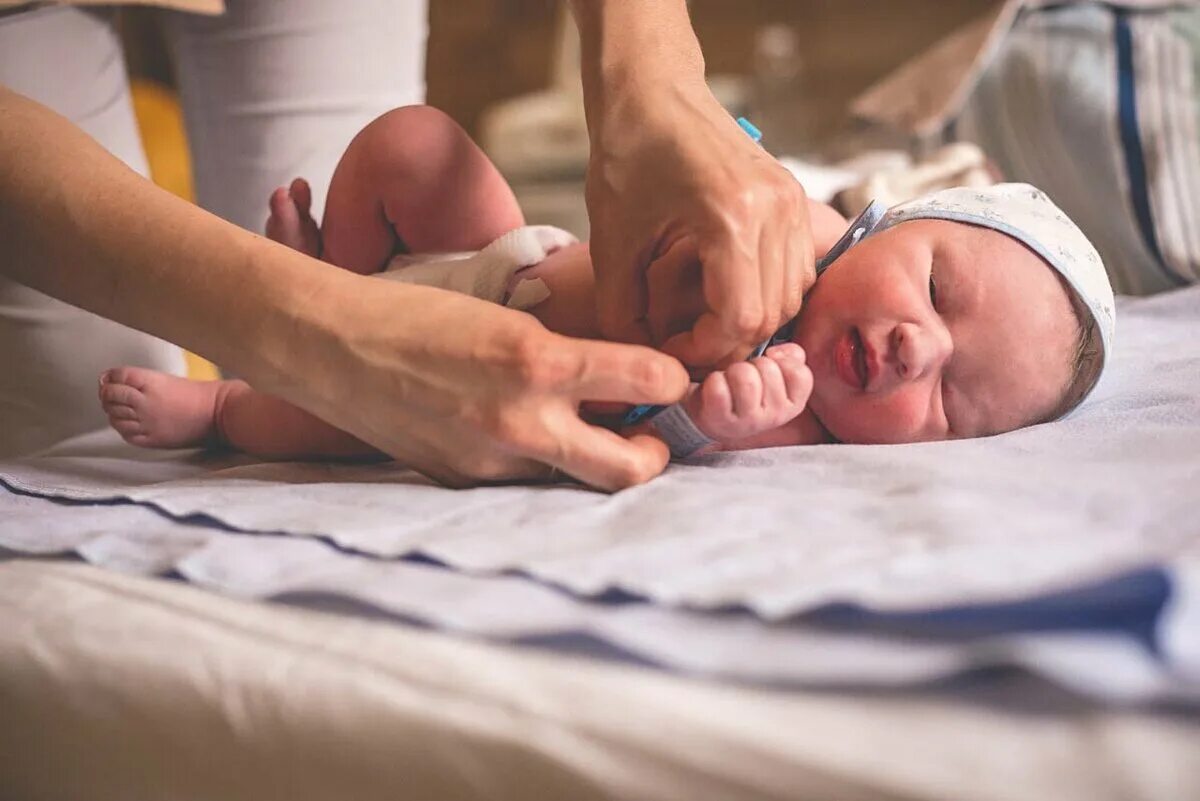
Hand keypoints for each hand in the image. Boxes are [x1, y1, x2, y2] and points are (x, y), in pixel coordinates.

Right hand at [287, 273, 690, 490]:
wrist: (331, 346)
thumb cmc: (415, 317)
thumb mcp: (503, 318)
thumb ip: (562, 355)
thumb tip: (617, 380)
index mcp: (537, 361)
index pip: (649, 381)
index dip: (673, 381)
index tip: (673, 381)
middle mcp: (521, 420)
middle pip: (629, 470)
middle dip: (655, 457)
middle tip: (651, 438)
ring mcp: (491, 461)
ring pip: (573, 478)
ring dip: (587, 459)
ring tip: (575, 428)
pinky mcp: (462, 482)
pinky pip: (521, 481)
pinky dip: (533, 461)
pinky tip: (510, 431)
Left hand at [585, 81, 814, 368]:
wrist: (654, 91)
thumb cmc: (628, 153)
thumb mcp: (612, 239)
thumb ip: (623, 309)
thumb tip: (643, 359)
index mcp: (732, 216)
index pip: (742, 318)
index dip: (706, 350)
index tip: (672, 350)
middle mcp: (775, 209)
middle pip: (773, 314)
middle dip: (728, 343)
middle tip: (686, 344)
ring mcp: (791, 202)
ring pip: (792, 296)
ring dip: (752, 321)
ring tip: (706, 322)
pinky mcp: (793, 198)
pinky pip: (797, 268)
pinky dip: (768, 293)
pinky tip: (729, 292)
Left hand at [684, 344, 811, 442]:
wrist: (715, 419)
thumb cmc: (748, 393)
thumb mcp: (777, 377)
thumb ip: (791, 357)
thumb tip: (776, 352)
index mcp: (792, 405)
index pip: (800, 374)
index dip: (784, 360)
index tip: (771, 361)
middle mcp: (775, 417)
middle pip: (768, 368)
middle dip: (752, 363)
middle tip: (744, 376)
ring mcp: (748, 422)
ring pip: (744, 377)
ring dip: (732, 371)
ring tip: (729, 381)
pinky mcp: (721, 422)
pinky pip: (718, 388)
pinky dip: (713, 381)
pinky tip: (715, 389)